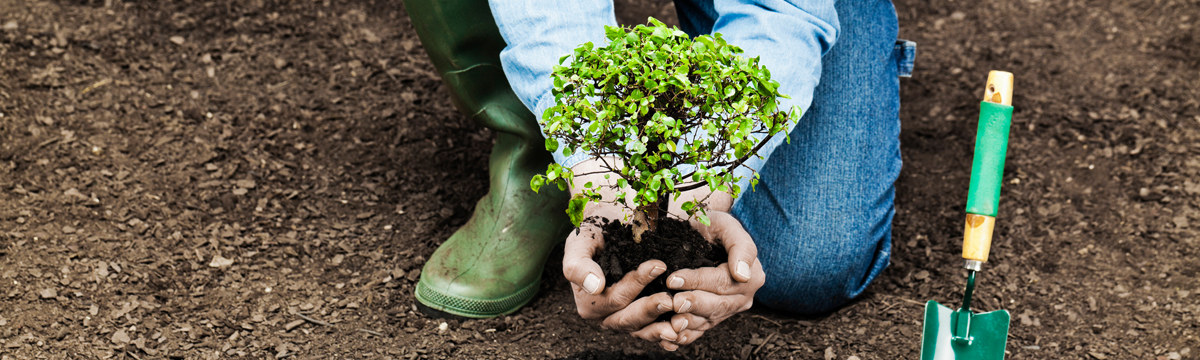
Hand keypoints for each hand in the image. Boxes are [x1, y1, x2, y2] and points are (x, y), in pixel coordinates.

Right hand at [562, 203, 681, 348]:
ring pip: (641, 329)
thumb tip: (595, 286)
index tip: (658, 266)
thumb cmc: (592, 235)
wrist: (607, 229)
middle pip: (628, 319)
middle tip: (670, 300)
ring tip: (680, 322)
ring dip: (660, 328)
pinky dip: (664, 334)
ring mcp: (624, 317)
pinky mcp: (640, 316)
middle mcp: (605, 315)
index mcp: (589, 302)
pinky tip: (680, 334)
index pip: (614, 298)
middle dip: (649, 310)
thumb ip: (579, 265)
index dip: (635, 284)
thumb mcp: (579, 243)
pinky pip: (651, 330)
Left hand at [664, 210, 764, 346]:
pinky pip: (701, 331)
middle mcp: (742, 297)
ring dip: (689, 323)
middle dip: (694, 304)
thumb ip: (740, 246)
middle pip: (718, 305)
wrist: (702, 234)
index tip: (674, 279)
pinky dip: (687, 336)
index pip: (723, 282)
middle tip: (673, 302)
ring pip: (709, 321)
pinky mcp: (712, 318)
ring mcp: (727, 310)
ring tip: (672, 322)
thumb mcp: (726, 225)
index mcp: (751, 276)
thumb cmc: (713, 226)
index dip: (698, 281)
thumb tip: (743, 274)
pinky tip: (672, 338)